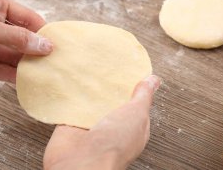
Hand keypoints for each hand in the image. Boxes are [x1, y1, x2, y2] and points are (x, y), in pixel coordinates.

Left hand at [0, 0, 52, 82]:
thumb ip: (17, 38)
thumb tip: (46, 45)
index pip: (26, 17)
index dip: (43, 30)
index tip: (59, 44)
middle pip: (20, 38)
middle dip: (36, 50)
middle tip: (56, 62)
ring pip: (11, 55)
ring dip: (26, 65)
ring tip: (46, 73)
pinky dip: (11, 76)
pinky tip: (26, 81)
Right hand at [44, 75, 160, 169]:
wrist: (82, 163)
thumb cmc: (114, 145)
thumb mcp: (137, 114)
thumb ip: (143, 97)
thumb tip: (153, 81)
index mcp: (132, 125)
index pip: (133, 100)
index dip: (132, 84)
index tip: (128, 66)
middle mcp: (111, 124)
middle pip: (110, 98)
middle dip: (108, 83)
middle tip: (106, 62)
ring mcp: (91, 124)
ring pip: (90, 100)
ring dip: (88, 87)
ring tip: (88, 66)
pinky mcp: (70, 123)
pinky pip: (70, 105)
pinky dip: (69, 94)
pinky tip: (70, 79)